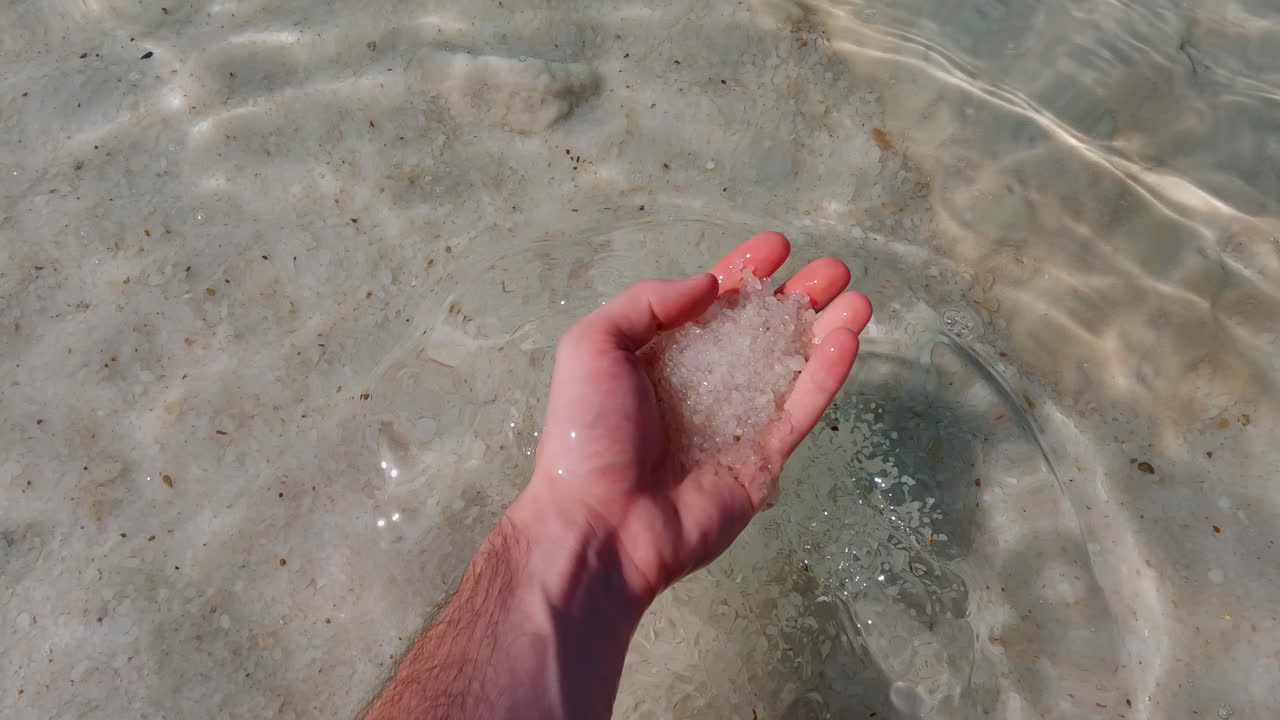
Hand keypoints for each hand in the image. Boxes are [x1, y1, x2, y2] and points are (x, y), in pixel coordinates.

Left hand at [507, 232, 871, 605]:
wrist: (600, 523)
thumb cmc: (586, 433)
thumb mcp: (593, 346)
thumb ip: (647, 304)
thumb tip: (707, 284)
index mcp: (660, 357)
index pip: (711, 302)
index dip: (745, 271)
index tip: (779, 245)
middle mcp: (702, 385)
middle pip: (761, 330)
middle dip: (799, 296)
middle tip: (833, 269)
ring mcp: (736, 424)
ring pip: (791, 367)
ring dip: (826, 330)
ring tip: (859, 299)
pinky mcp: (762, 461)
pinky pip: (800, 412)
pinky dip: (825, 376)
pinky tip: (847, 340)